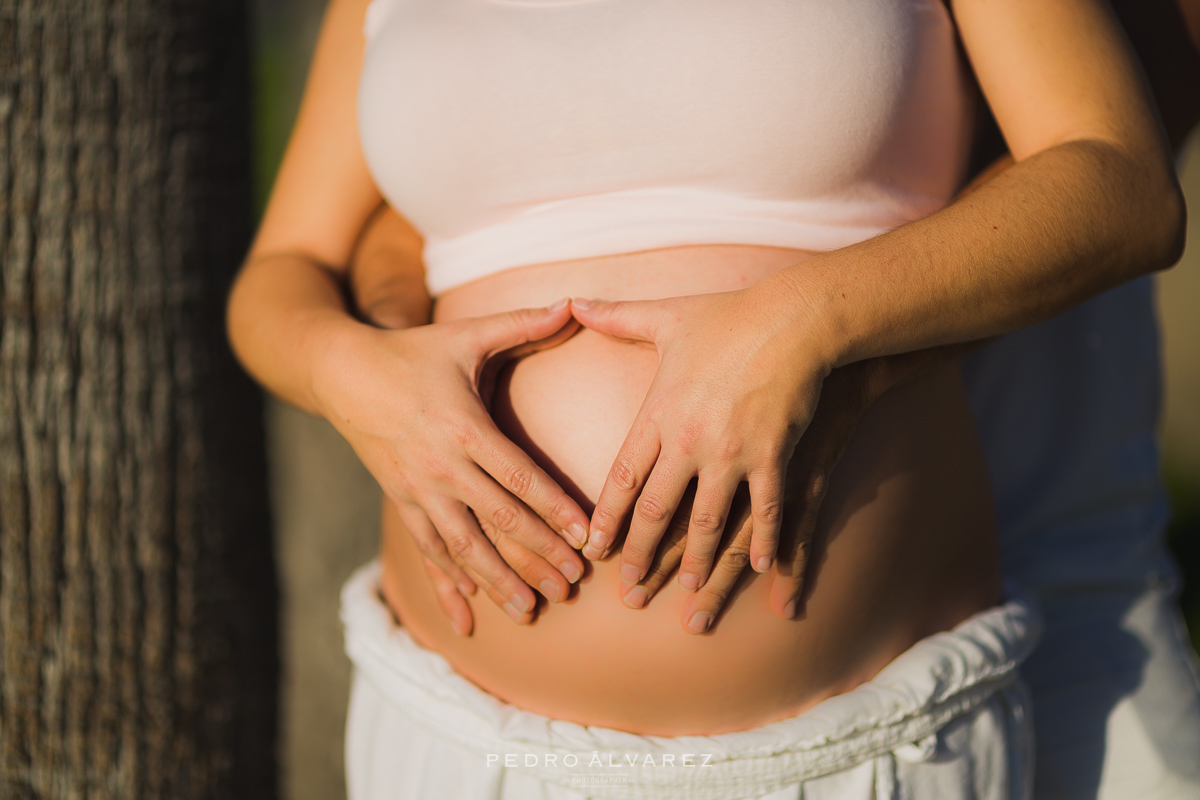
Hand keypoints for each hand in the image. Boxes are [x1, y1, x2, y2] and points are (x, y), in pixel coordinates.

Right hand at [311, 301, 589, 624]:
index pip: (517, 476)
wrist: (340, 373)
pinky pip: (427, 552)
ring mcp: (417, 490)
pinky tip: (466, 620)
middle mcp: (440, 466)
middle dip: (536, 555)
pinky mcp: (400, 503)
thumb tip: (575, 303)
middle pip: (497, 520)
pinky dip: (446, 585)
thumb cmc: (412, 353)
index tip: (584, 537)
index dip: (552, 508)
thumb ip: (522, 324)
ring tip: (531, 610)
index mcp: (463, 427)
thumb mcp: (464, 336)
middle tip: (571, 585)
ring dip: (497, 581)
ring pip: (462, 547)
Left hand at [570, 283, 836, 595]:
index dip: (607, 518)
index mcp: (659, 412)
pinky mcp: (774, 455)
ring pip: (707, 519)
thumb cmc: (729, 316)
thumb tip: (572, 302)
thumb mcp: (667, 315)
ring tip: (689, 590)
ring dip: (696, 559)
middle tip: (631, 588)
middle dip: (642, 553)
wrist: (793, 317)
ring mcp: (732, 452)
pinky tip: (758, 567)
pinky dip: (762, 541)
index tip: (595, 548)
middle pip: (656, 510)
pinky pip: (766, 509)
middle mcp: (688, 439)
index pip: (621, 477)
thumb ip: (615, 317)